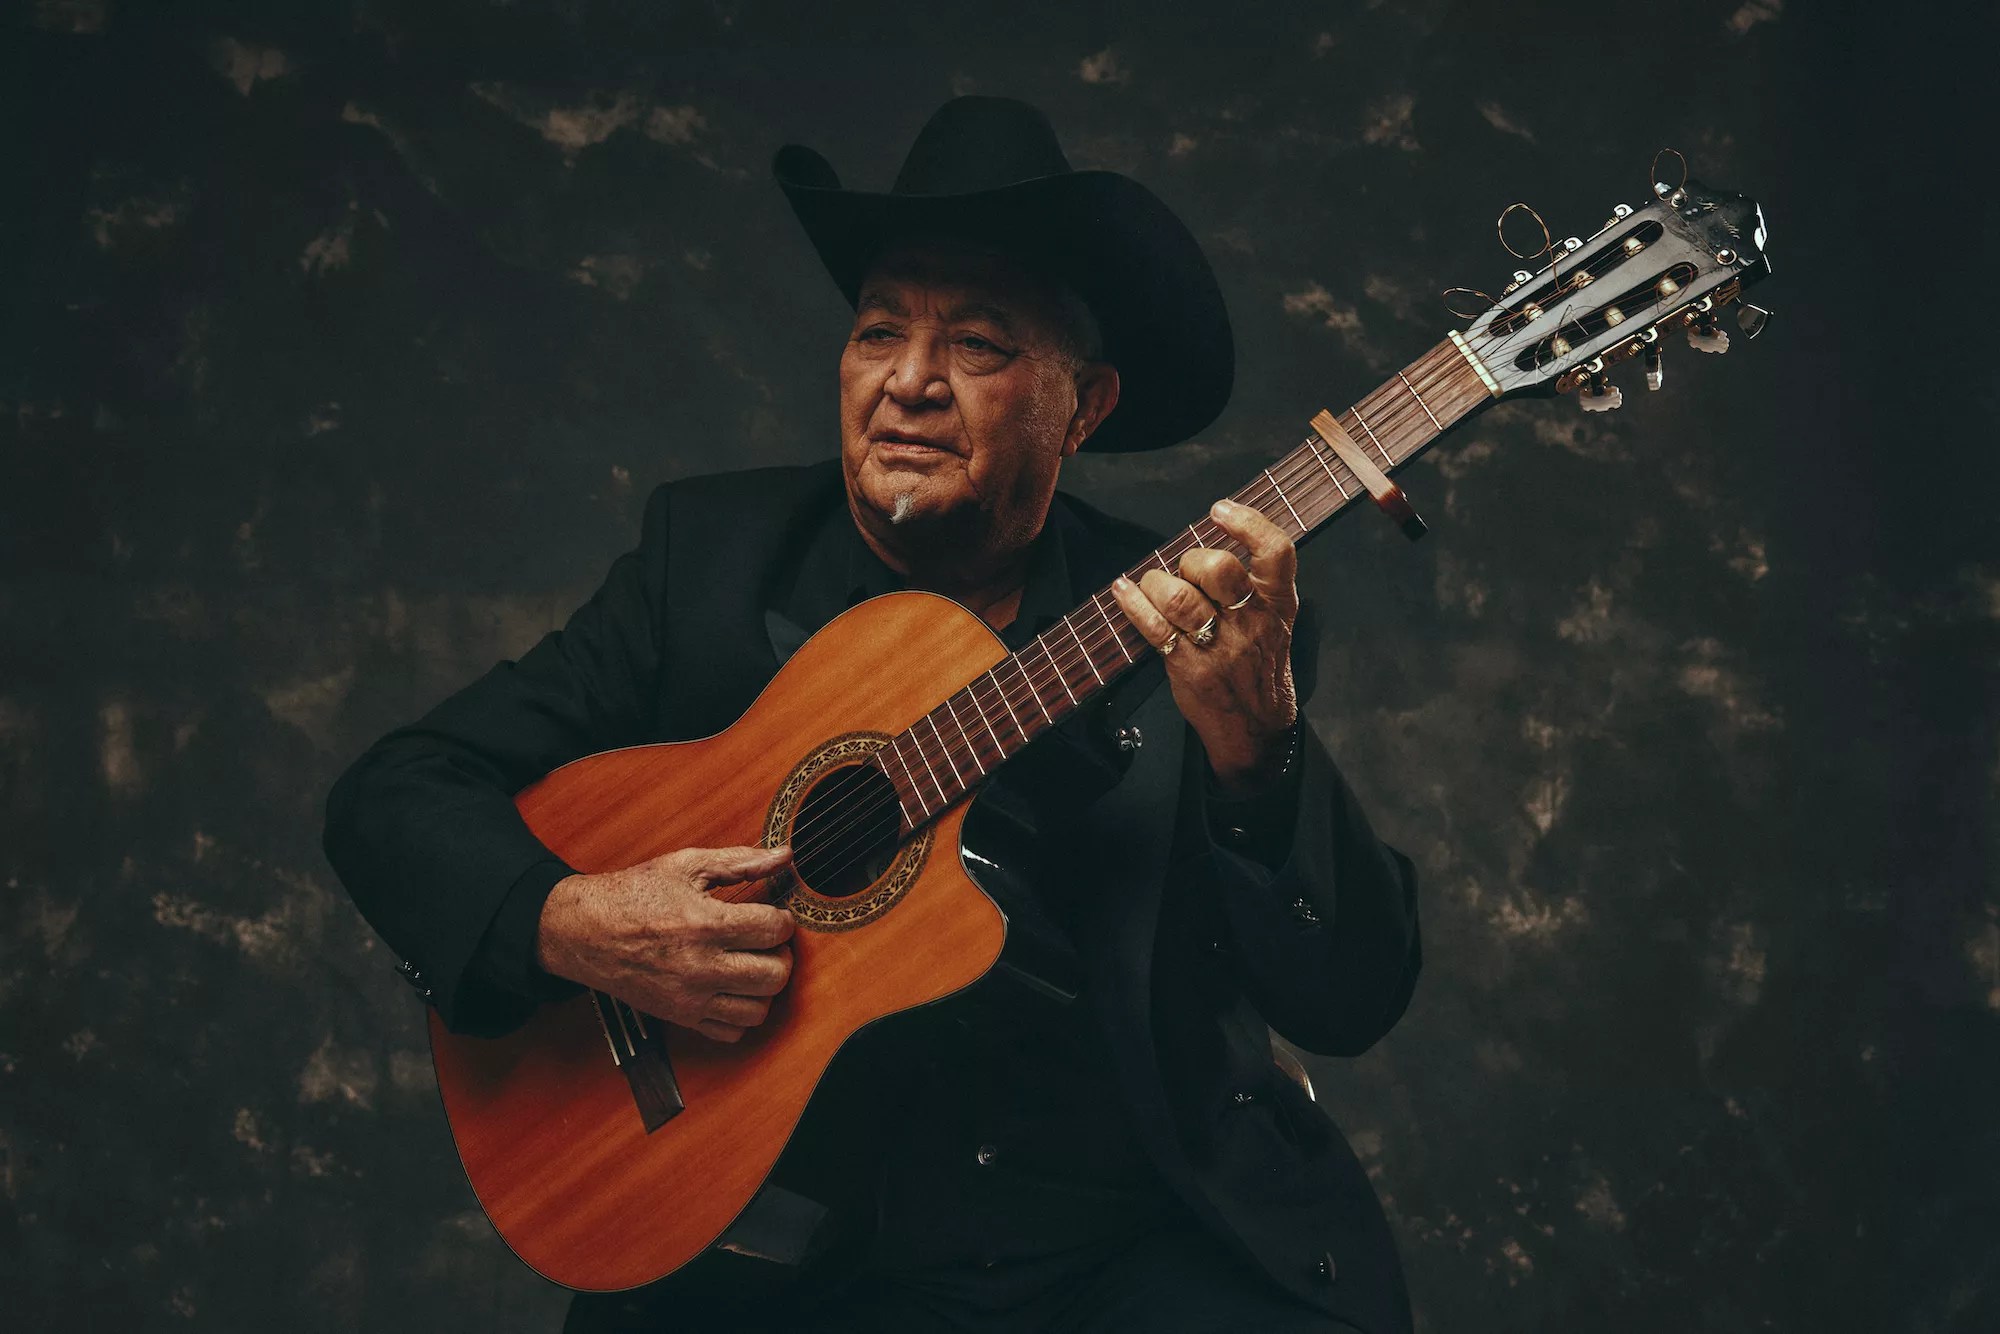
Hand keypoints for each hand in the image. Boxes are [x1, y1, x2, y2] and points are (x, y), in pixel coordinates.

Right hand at [535, 844, 795, 1042]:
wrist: (584, 931)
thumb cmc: (635, 894)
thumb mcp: (686, 865)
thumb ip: (740, 861)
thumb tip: (785, 855)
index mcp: (705, 924)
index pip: (775, 930)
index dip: (783, 919)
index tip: (772, 914)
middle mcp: (701, 966)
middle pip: (775, 975)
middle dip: (782, 954)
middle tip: (768, 941)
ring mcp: (690, 998)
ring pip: (759, 1010)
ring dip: (765, 987)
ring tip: (752, 964)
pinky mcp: (680, 1017)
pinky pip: (731, 1033)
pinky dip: (741, 1014)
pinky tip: (733, 988)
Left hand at [1111, 498, 1299, 794]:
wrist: (1255, 726)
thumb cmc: (1262, 666)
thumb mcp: (1277, 621)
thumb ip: (1255, 585)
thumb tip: (1209, 544)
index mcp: (1278, 605)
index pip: (1276, 552)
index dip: (1248, 524)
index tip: (1220, 510)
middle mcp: (1250, 623)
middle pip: (1218, 569)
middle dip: (1192, 559)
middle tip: (1185, 570)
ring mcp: (1219, 647)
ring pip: (1180, 598)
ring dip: (1157, 583)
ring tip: (1153, 585)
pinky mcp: (1188, 666)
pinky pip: (1154, 628)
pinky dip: (1132, 605)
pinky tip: (1123, 592)